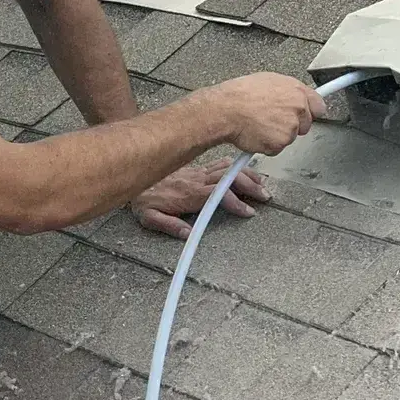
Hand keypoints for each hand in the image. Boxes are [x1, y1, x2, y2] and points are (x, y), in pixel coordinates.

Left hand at [130, 158, 269, 238]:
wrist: (133, 173)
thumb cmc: (142, 199)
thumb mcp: (149, 217)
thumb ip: (168, 225)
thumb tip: (188, 234)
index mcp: (189, 194)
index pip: (217, 196)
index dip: (235, 203)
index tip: (249, 211)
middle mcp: (196, 181)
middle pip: (228, 179)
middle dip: (249, 187)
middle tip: (266, 197)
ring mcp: (198, 173)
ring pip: (227, 170)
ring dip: (247, 176)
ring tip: (263, 184)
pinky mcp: (197, 169)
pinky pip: (220, 164)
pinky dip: (236, 167)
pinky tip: (247, 171)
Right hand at [214, 72, 325, 156]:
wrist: (226, 110)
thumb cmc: (241, 94)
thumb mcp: (269, 81)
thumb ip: (287, 92)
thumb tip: (292, 97)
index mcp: (297, 91)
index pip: (319, 107)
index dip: (309, 113)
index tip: (305, 116)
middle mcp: (298, 109)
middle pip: (305, 126)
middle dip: (291, 126)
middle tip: (272, 121)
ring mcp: (290, 128)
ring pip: (289, 138)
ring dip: (277, 136)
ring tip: (259, 125)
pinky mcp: (279, 144)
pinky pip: (276, 149)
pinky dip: (266, 146)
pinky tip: (255, 134)